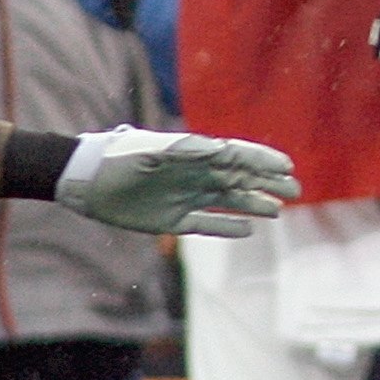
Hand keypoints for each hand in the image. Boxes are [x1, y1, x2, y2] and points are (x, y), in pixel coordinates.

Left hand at [54, 127, 299, 237]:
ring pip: (228, 201)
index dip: (262, 160)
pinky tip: (247, 230)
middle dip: (267, 183)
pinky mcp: (171, 219)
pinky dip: (226, 226)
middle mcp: (193, 175)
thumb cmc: (117, 159)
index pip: (235, 156)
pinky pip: (205, 224)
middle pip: (238, 179)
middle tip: (294, 190)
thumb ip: (185, 150)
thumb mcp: (150, 151)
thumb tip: (219, 149)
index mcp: (192, 155)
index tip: (286, 166)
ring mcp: (184, 197)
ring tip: (277, 210)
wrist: (85, 181)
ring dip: (253, 204)